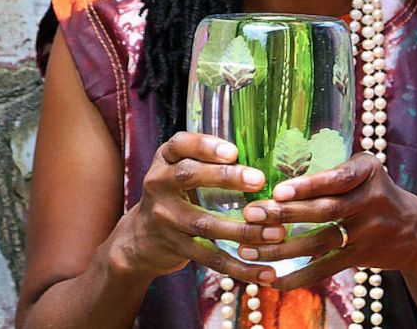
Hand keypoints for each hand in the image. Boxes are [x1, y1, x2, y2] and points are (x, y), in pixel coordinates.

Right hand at [107, 132, 280, 283]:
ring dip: (243, 230)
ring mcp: (166, 218)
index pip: (180, 145)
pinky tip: (265, 271)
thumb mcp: (180, 167)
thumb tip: (262, 154)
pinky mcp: (176, 247)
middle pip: (189, 177)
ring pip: (204, 223)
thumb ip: (208, 159)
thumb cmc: (176, 192)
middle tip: (259, 180)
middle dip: (226, 178)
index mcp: (165, 159)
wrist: (141, 237)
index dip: (205, 146)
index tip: (233, 151)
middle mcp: (159, 184)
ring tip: (275, 231)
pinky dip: (240, 266)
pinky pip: (210, 257)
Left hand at [235, 152, 416, 288]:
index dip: (308, 185)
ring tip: (250, 249)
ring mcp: (368, 231)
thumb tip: (278, 177)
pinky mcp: (361, 257)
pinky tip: (274, 280)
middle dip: (286, 213)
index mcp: (369, 171)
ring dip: (283, 248)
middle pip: (325, 209)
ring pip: (321, 241)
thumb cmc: (375, 192)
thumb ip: (332, 173)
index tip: (278, 190)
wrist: (415, 231)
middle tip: (251, 215)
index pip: (338, 178)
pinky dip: (299, 276)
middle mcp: (371, 200)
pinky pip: (326, 268)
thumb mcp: (364, 172)